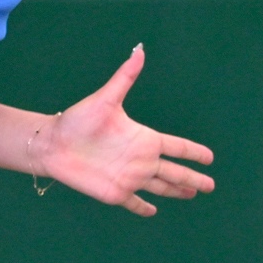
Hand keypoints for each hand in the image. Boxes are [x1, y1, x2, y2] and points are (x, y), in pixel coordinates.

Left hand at [41, 45, 214, 215]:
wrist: (52, 143)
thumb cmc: (77, 120)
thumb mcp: (105, 99)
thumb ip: (124, 78)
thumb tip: (139, 51)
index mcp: (143, 139)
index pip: (177, 147)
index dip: (194, 152)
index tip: (210, 158)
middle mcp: (140, 160)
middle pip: (174, 172)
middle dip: (193, 179)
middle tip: (210, 186)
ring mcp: (129, 178)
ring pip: (161, 187)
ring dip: (176, 192)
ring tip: (191, 195)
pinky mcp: (115, 193)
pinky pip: (134, 202)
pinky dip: (144, 208)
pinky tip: (153, 211)